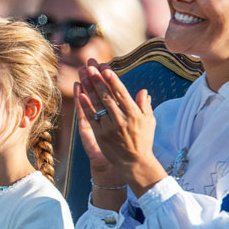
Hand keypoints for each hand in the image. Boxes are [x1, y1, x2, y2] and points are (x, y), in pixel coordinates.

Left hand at [75, 60, 165, 195]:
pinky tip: (80, 94)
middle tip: (90, 65)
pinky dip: (85, 105)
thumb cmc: (143, 140)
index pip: (121, 93)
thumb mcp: (149, 122)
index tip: (105, 68)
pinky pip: (91, 117)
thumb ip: (145, 105)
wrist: (134, 162)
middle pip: (106, 95)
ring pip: (97, 103)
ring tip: (83, 74)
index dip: (112, 79)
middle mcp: (121, 118)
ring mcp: (109, 126)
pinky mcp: (100, 134)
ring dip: (89, 87)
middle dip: (97, 79)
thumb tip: (143, 91)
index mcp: (134, 113)